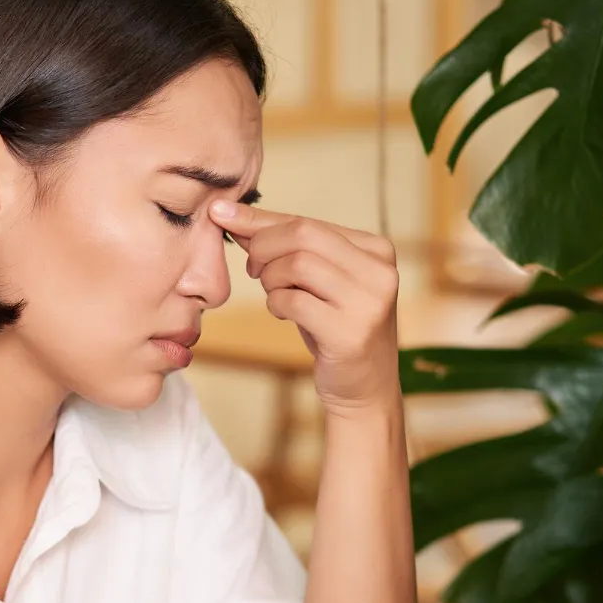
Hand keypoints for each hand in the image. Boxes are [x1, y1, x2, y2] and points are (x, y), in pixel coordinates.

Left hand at [210, 201, 400, 416]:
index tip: (222, 215)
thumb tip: (231, 215)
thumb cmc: (335, 328)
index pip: (309, 221)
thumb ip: (287, 248)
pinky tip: (283, 312)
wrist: (364, 388)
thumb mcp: (318, 281)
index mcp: (377, 249)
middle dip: (262, 248)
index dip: (261, 221)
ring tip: (275, 295)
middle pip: (302, 235)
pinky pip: (294, 301)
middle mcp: (379, 271)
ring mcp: (368, 302)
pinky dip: (276, 304)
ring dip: (270, 279)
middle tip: (253, 269)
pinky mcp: (350, 333)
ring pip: (296, 265)